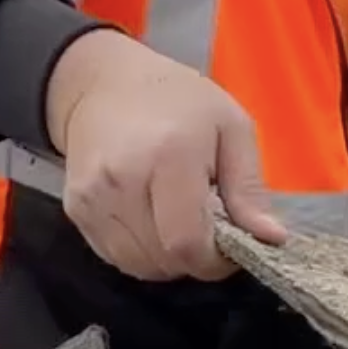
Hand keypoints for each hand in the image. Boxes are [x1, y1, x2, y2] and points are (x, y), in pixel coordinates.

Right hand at [43, 29, 286, 279]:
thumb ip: (249, 188)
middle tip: (207, 230)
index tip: (230, 248)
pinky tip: (152, 220)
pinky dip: (140, 251)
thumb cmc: (178, 100)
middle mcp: (123, 180)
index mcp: (169, 156)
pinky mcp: (75, 208)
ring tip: (179, 221)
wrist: (103, 83)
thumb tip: (272, 238)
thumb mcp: (231, 127)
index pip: (187, 243)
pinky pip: (114, 255)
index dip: (214, 262)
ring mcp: (93, 196)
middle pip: (163, 260)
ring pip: (137, 265)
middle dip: (194, 259)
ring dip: (166, 258)